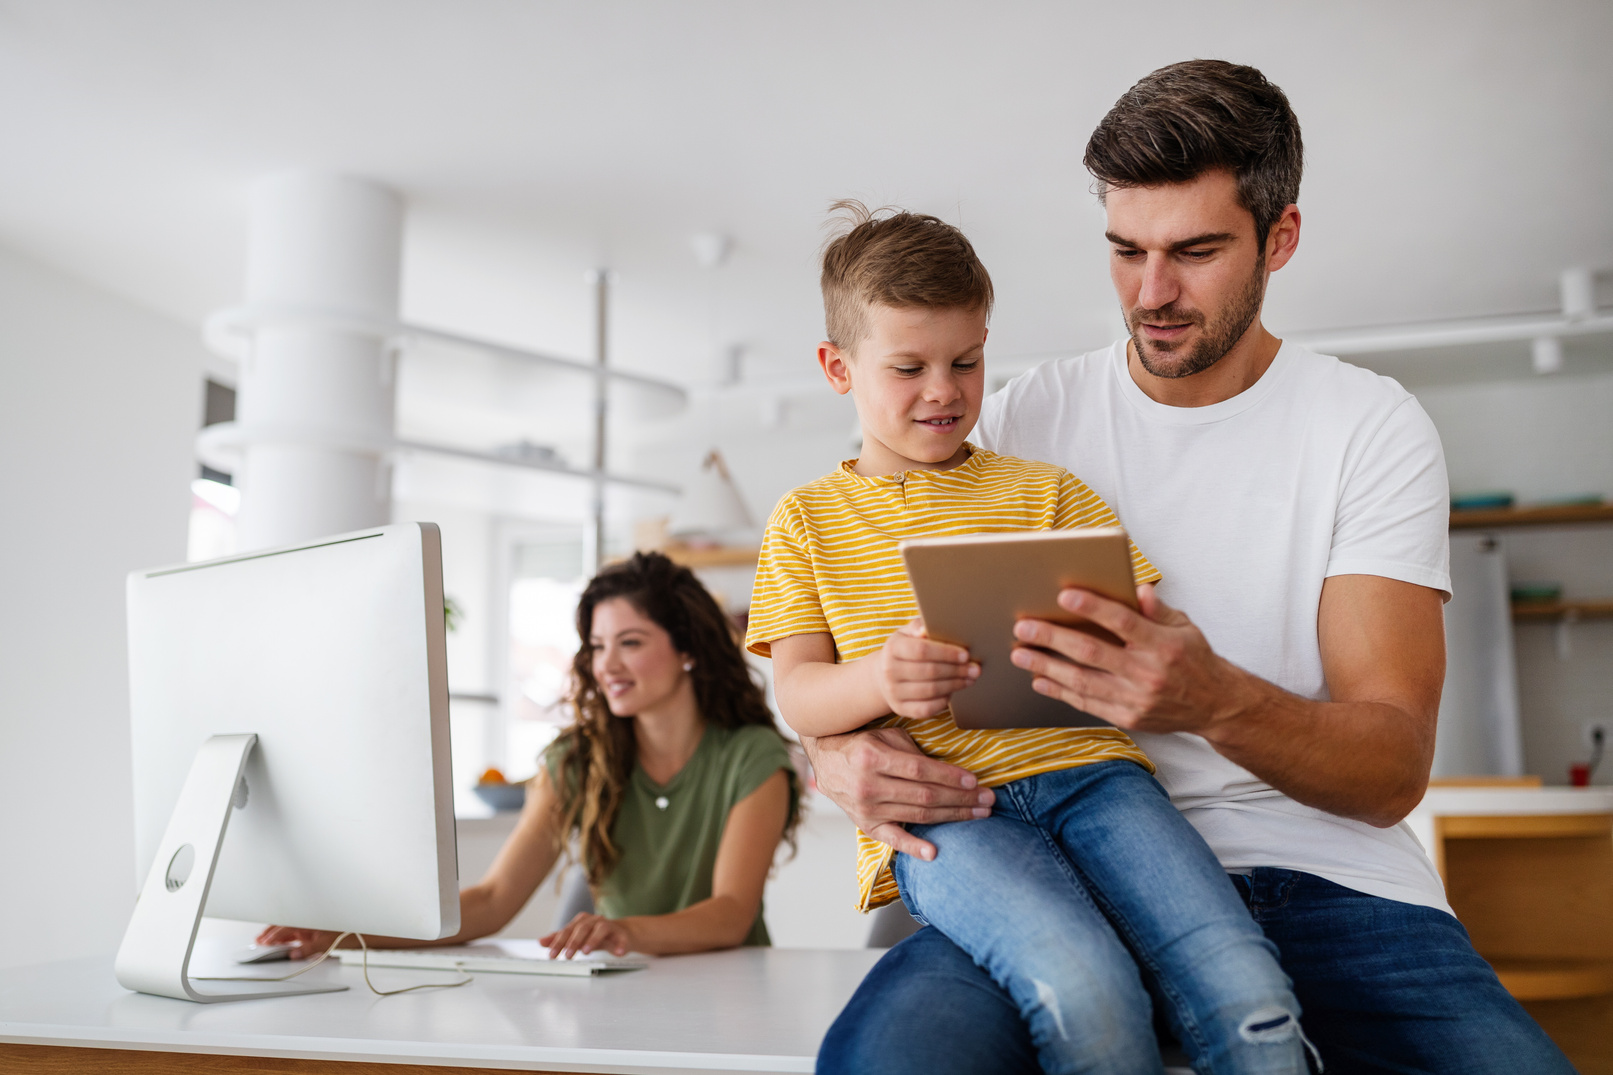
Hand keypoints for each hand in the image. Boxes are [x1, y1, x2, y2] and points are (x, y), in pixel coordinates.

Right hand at [255, 925, 344, 959]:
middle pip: (284, 926)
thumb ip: (308, 949)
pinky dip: (285, 938)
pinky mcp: (312, 932)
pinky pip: (295, 934)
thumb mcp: (326, 943)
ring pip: (288, 930)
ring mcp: (309, 927)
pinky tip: (279, 944)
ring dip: (276, 935)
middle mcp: (307, 921)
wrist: (362, 933)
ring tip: (264, 941)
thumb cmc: (348, 933)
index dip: (273, 935)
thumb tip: (293, 954)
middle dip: (270, 933)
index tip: (263, 942)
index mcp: (309, 920)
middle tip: (258, 941)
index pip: (285, 928)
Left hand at [540, 912, 634, 958]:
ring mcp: (609, 926)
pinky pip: (621, 937)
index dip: (559, 942)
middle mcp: (594, 921)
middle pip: (582, 927)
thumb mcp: (577, 937)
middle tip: (567, 956)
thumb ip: (560, 939)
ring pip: (601, 928)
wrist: (623, 933)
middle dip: (574, 941)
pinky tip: (618, 952)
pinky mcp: (622, 934)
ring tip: (586, 952)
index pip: (567, 930)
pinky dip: (620, 944)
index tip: (552, 955)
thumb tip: (541, 941)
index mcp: (582, 921)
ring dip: (593, 940)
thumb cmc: (597, 935)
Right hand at [803, 727, 993, 860]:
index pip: (921, 770)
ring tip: (978, 814)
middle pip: (925, 795)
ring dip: (953, 816)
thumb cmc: (862, 745)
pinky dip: (913, 847)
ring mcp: (866, 809)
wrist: (826, 761)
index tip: (975, 781)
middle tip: (988, 799)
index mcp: (873, 757)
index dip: (951, 776)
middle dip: (961, 798)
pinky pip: (893, 839)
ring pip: (918, 815)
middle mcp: (868, 785)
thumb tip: (950, 769)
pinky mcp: (866, 825)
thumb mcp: (885, 737)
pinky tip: (934, 852)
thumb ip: (913, 752)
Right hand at [869, 618, 978, 717]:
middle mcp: (890, 671)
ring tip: (969, 679)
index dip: (946, 653)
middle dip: (956, 670)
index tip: (965, 654)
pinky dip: (942, 701)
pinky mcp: (900, 708)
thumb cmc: (904, 650)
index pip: (922, 650)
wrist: (883, 675)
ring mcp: (893, 692)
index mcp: (893, 648)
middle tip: (975, 669)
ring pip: (930, 690)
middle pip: (929, 671)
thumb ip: (919, 627)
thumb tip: (926, 630)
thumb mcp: (907, 634)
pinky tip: (952, 693)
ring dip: (954, 685)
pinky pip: (926, 709)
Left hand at [1009, 583, 1256, 735]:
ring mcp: (1137, 699)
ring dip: (1047, 667)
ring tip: (1020, 653)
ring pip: (1083, 682)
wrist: (1215, 706)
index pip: (1123, 622)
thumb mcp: (1184, 626)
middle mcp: (1148, 673)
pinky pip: (1087, 704)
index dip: (1093, 608)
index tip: (1064, 596)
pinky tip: (1039, 680)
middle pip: (1092, 652)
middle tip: (1024, 626)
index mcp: (1163, 645)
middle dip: (1053, 638)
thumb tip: (1136, 588)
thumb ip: (1157, 609)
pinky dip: (1060, 692)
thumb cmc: (1194, 659)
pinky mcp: (1129, 718)